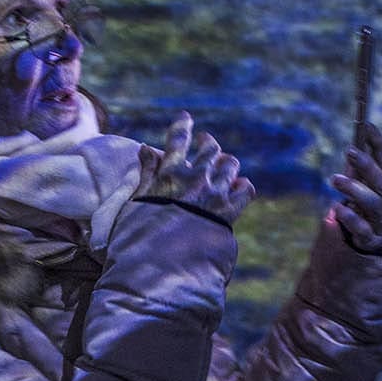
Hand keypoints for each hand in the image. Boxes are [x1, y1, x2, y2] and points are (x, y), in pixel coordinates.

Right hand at [135, 111, 256, 223]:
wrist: (165, 263)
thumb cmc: (143, 234)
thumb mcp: (136, 201)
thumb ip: (145, 173)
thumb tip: (144, 148)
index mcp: (169, 173)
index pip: (177, 140)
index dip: (182, 126)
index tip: (185, 117)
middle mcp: (194, 178)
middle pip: (209, 148)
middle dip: (207, 143)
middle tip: (205, 142)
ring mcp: (215, 193)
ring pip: (229, 165)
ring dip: (226, 163)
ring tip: (223, 165)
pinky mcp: (230, 211)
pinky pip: (245, 191)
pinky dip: (243, 187)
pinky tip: (239, 187)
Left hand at [328, 122, 381, 254]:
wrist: (380, 250)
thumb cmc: (369, 213)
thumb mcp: (366, 190)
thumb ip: (360, 171)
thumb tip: (354, 142)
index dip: (377, 143)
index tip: (367, 124)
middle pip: (381, 182)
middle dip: (367, 165)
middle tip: (349, 150)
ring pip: (373, 204)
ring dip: (355, 189)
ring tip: (335, 179)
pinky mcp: (373, 241)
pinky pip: (362, 229)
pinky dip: (350, 218)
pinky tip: (336, 209)